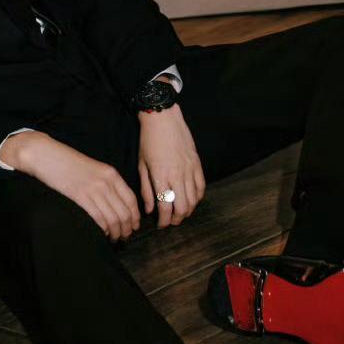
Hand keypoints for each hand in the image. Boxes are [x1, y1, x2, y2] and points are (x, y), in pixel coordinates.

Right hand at [0, 130, 139, 240]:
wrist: (47, 155)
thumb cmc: (68, 162)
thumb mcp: (93, 168)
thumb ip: (106, 182)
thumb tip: (116, 203)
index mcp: (111, 173)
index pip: (131, 199)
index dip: (135, 216)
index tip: (133, 226)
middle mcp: (106, 182)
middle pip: (124, 212)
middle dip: (126, 229)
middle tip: (124, 236)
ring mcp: (93, 189)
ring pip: (113, 219)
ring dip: (116, 232)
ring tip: (113, 238)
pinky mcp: (80, 196)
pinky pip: (98, 219)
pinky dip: (103, 230)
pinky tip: (101, 233)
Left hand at [137, 103, 205, 227]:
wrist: (163, 118)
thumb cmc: (148, 140)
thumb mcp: (141, 164)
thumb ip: (146, 189)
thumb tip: (149, 209)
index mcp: (161, 176)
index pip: (165, 207)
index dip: (164, 221)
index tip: (160, 225)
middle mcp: (177, 175)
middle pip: (182, 208)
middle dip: (176, 220)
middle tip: (170, 222)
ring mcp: (189, 170)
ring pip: (193, 200)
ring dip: (187, 211)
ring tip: (179, 213)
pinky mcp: (197, 164)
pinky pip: (201, 187)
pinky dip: (197, 198)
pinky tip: (191, 201)